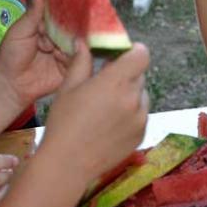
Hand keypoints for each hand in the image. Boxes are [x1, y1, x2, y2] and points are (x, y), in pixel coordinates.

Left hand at [0, 0, 68, 108]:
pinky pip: (77, 60)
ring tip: (72, 39)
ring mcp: (64, 52)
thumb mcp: (21, 30)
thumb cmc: (11, 54)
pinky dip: (75, 56)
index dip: (68, 8)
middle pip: (72, 28)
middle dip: (75, 25)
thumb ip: (34, 13)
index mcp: (46, 26)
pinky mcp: (68, 68)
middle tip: (80, 19)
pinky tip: (71, 51)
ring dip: (74, 41)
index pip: (60, 14)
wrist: (10, 83)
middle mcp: (57, 38)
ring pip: (76, 43)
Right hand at [39, 42, 149, 181]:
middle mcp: (134, 98)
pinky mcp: (141, 134)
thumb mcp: (69, 87)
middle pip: (140, 74)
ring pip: (141, 95)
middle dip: (126, 74)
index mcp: (116, 82)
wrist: (68, 163)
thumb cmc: (64, 122)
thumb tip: (84, 43)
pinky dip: (131, 114)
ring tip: (106, 107)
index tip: (119, 57)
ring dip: (130, 95)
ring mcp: (140, 118)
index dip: (132, 52)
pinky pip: (141, 115)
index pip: (142, 54)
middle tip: (106, 83)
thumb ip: (81, 62)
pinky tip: (110, 124)